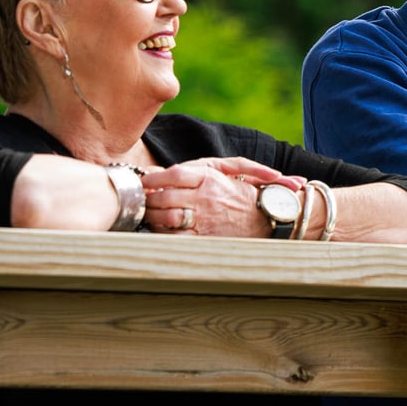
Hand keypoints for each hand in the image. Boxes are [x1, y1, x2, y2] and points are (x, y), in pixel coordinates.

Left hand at [138, 157, 291, 235]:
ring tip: (148, 214)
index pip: (173, 174)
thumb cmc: (237, 191)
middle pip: (165, 197)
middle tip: (142, 200)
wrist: (264, 215)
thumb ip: (189, 168)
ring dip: (152, 216)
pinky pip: (176, 236)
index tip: (143, 181)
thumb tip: (154, 169)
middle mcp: (205, 197)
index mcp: (208, 177)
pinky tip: (160, 229)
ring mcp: (205, 218)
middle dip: (148, 199)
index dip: (153, 178)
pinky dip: (163, 233)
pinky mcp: (204, 237)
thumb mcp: (220, 169)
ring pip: (167, 217)